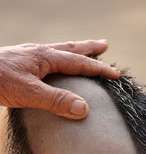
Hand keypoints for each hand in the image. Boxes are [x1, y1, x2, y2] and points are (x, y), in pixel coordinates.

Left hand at [0, 40, 118, 118]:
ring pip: (58, 51)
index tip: (115, 74)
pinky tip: (54, 64)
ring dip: (74, 51)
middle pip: (70, 48)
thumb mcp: (28, 92)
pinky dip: (58, 59)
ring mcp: (30, 57)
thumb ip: (56, 100)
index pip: (79, 62)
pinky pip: (47, 59)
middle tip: (104, 45)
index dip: (98, 69)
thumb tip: (84, 108)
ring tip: (84, 50)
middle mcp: (39, 53)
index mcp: (45, 57)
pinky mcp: (22, 64)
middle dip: (89, 49)